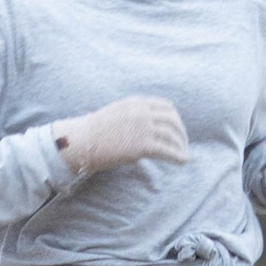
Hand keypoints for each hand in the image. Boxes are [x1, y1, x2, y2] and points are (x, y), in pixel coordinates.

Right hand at [53, 95, 188, 179]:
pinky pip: (167, 150)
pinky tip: (182, 162)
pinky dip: (178, 156)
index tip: (177, 129)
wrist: (82, 141)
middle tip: (183, 143)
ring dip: (181, 146)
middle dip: (181, 132)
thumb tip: (145, 129)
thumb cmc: (95, 132)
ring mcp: (143, 128)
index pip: (165, 106)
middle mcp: (142, 112)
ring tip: (183, 155)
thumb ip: (132, 117)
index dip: (175, 119)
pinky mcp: (143, 145)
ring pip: (172, 135)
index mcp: (136, 103)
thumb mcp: (116, 114)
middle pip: (172, 120)